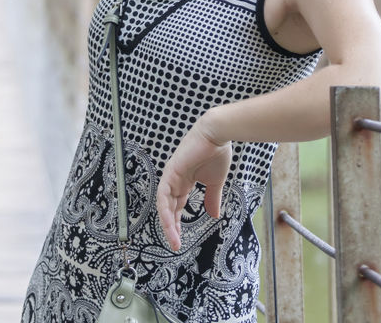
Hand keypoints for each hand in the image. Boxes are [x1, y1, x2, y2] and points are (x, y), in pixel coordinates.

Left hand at [156, 115, 232, 252]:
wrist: (217, 135)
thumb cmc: (217, 153)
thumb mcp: (215, 183)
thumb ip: (212, 199)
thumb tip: (214, 216)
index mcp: (184, 181)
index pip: (176, 206)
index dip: (177, 222)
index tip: (180, 240)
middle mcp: (175, 179)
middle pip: (168, 207)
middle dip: (171, 227)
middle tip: (175, 245)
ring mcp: (171, 175)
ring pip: (164, 204)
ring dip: (167, 223)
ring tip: (173, 240)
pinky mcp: (171, 171)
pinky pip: (164, 195)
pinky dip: (165, 211)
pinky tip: (170, 224)